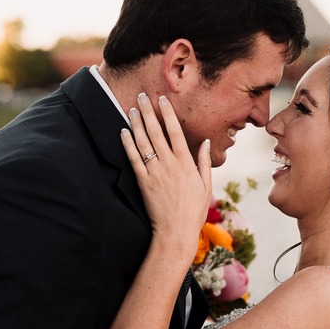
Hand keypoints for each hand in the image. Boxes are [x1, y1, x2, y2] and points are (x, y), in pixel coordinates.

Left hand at [123, 94, 211, 243]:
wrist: (175, 231)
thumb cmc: (193, 210)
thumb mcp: (205, 185)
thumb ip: (204, 162)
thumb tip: (205, 142)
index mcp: (186, 163)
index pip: (175, 132)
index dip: (167, 114)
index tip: (162, 100)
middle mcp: (169, 164)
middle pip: (156, 132)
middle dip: (148, 112)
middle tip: (142, 97)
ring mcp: (154, 172)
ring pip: (143, 142)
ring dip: (137, 124)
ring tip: (132, 109)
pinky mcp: (143, 182)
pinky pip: (133, 159)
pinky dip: (127, 144)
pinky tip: (123, 132)